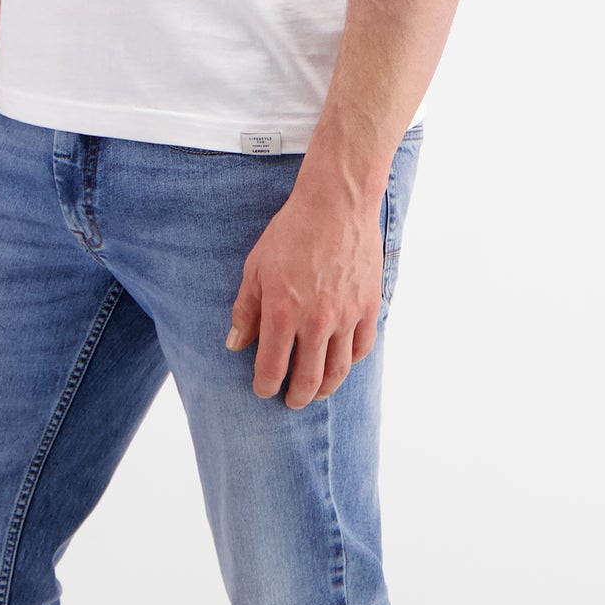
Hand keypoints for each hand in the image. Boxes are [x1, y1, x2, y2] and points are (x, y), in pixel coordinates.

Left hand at [224, 186, 383, 406]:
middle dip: (297, 397)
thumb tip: (236, 344)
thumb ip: (246, 309)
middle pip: (308, 379)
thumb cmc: (292, 231)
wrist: (336, 203)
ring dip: (325, 387)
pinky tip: (341, 360)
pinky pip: (362, 347)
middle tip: (292, 401)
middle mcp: (316, 322)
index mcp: (282, 313)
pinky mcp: (369, 306)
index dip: (266, 385)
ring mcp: (346, 316)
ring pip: (338, 370)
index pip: (272, 368)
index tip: (264, 389)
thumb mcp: (256, 267)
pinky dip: (351, 361)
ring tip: (317, 391)